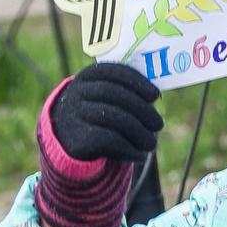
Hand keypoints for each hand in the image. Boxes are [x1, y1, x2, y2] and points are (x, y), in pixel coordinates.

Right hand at [48, 63, 162, 164]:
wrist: (68, 141)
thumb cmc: (99, 115)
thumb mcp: (108, 99)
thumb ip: (129, 94)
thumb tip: (154, 96)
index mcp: (88, 77)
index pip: (113, 72)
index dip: (136, 82)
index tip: (155, 95)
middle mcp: (77, 92)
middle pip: (113, 94)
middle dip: (141, 109)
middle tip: (159, 124)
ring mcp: (74, 114)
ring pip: (112, 117)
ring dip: (139, 132)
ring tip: (152, 143)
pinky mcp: (76, 138)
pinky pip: (107, 140)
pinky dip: (128, 148)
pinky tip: (139, 154)